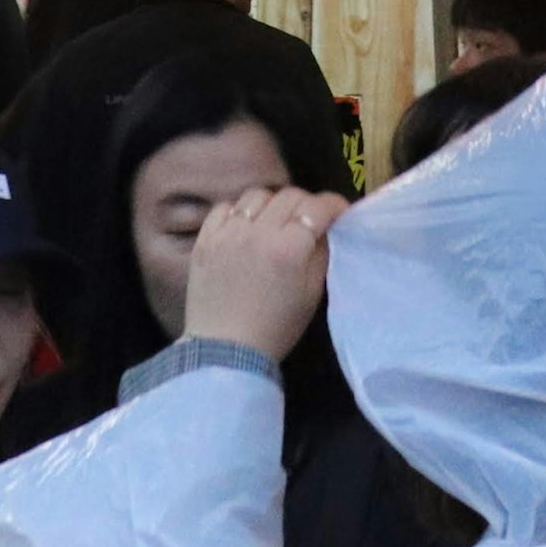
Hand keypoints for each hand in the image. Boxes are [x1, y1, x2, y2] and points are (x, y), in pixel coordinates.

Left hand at [181, 187, 343, 362]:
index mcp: (289, 249)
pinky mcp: (205, 239)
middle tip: (310, 221)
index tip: (340, 211)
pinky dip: (240, 212)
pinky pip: (225, 207)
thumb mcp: (312, 296)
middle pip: (289, 196)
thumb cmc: (275, 328)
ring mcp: (228, 233)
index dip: (334, 205)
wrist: (225, 350)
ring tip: (275, 222)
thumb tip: (325, 228)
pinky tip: (245, 228)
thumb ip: (321, 254)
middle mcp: (258, 232)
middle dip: (307, 204)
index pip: (317, 208)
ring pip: (257, 196)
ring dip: (273, 204)